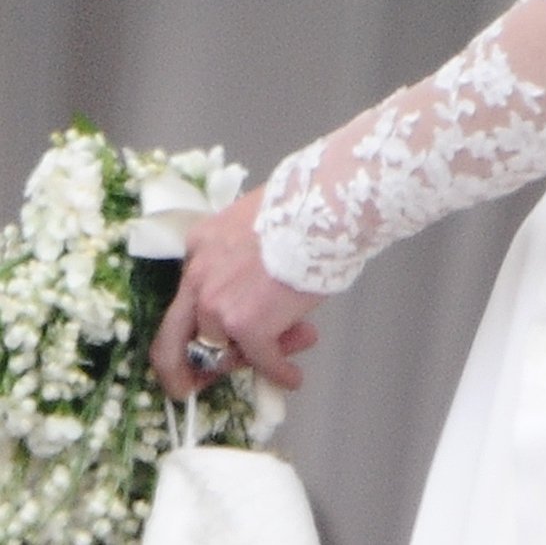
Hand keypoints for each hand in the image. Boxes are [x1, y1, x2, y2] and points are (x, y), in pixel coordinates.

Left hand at [150, 185, 322, 398]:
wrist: (325, 207)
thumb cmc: (301, 206)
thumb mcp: (251, 224)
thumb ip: (240, 256)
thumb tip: (257, 294)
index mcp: (199, 245)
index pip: (188, 298)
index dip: (200, 323)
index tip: (207, 340)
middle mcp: (198, 277)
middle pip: (173, 338)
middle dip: (181, 368)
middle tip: (191, 386)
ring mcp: (219, 305)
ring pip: (224, 351)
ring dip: (253, 360)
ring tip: (280, 364)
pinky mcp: (248, 327)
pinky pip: (262, 360)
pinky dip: (277, 372)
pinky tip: (291, 377)